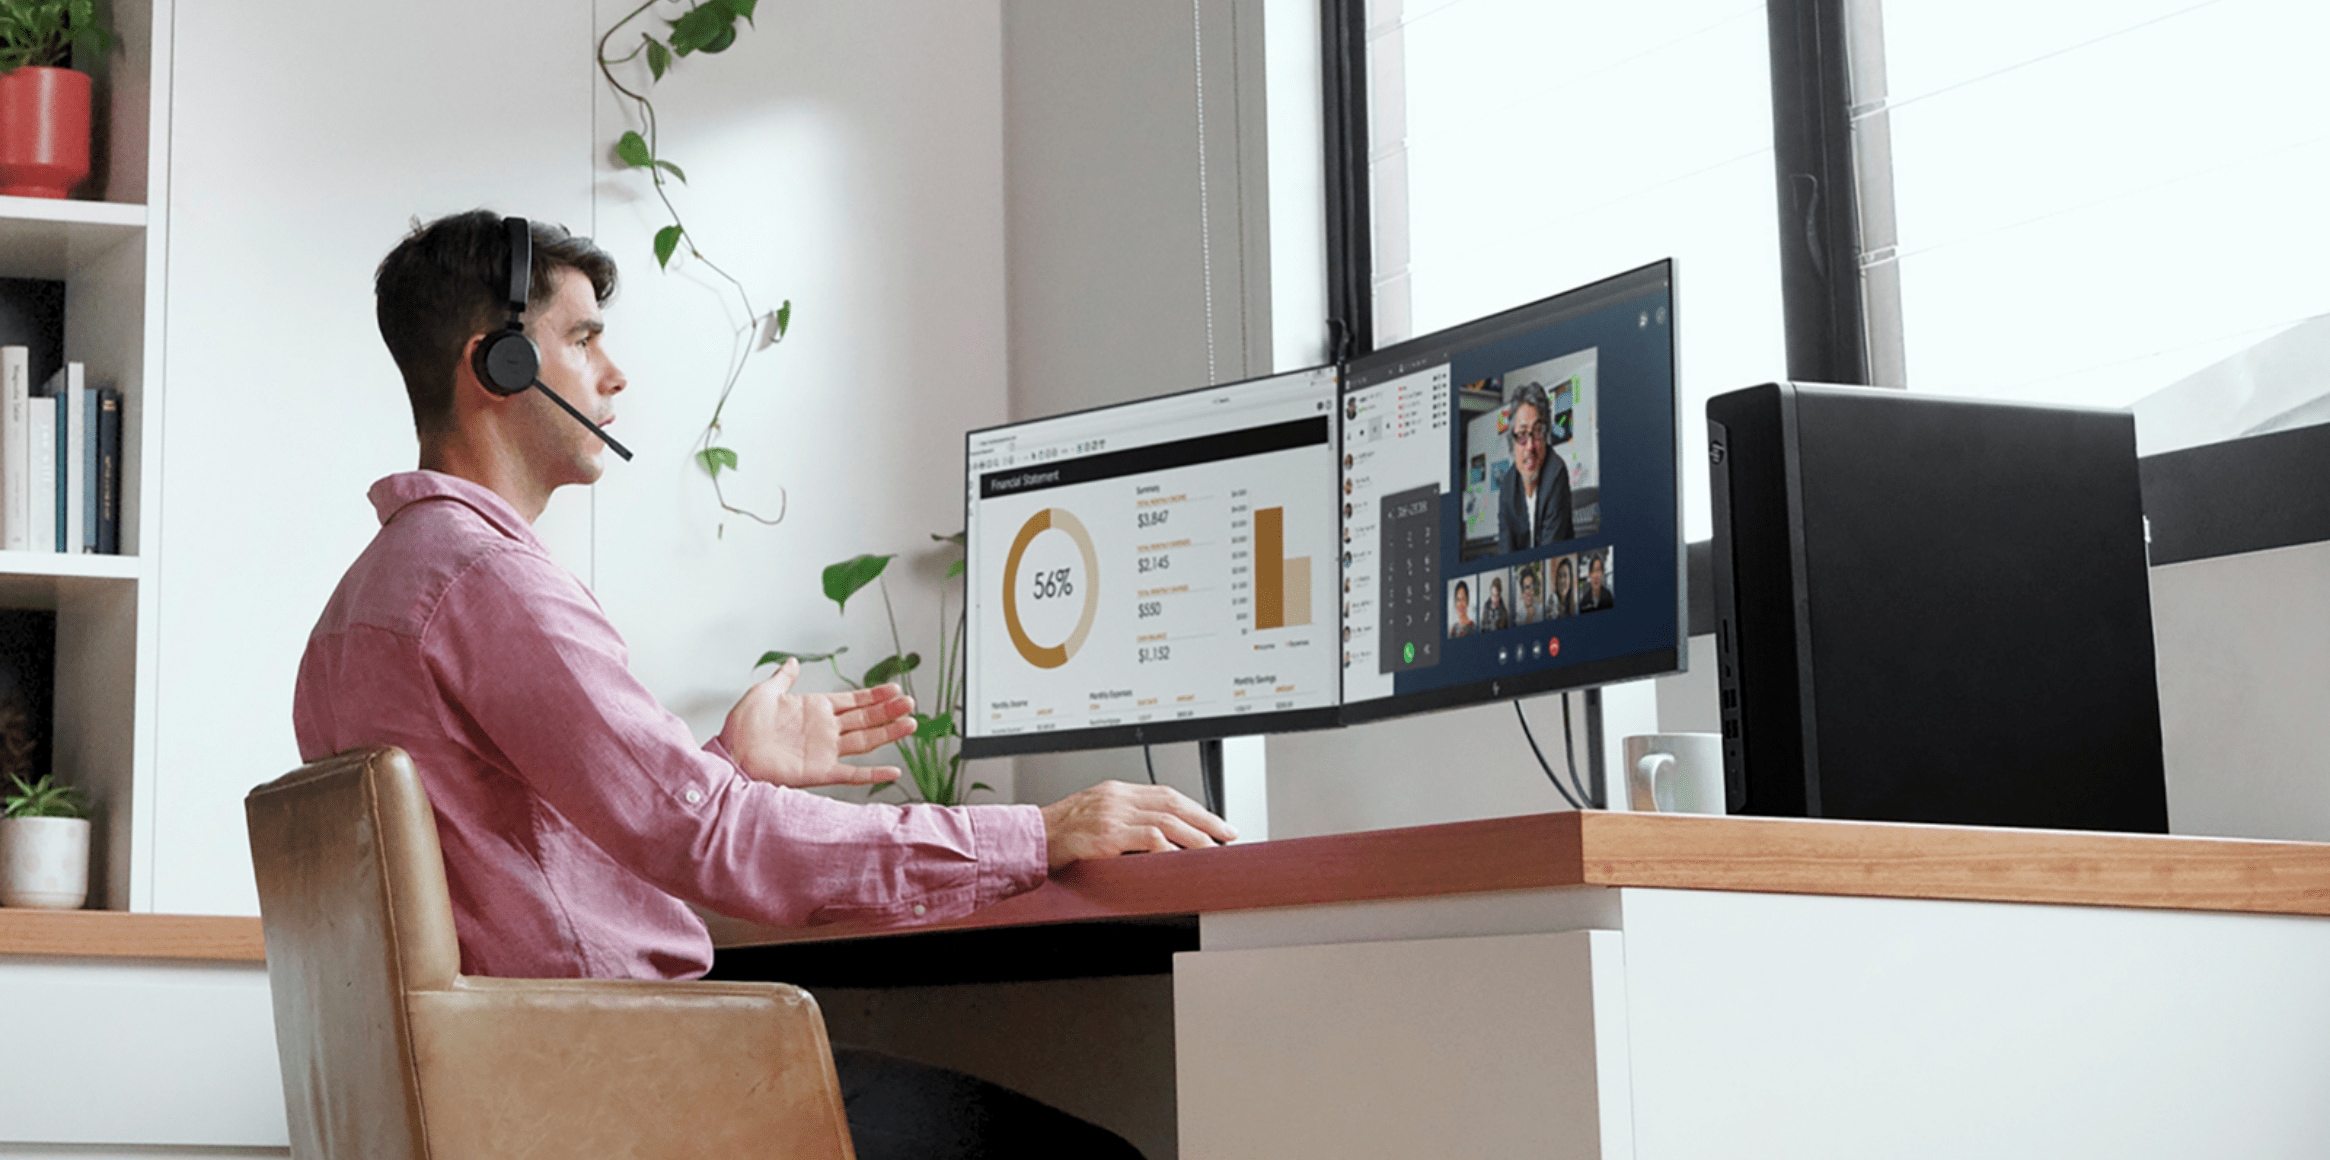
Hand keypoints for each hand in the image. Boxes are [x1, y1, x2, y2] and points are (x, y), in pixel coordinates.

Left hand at [721, 659, 915, 787]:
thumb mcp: (763, 693)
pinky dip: (873, 773)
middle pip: (865, 718)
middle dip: (888, 710)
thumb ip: (783, 678)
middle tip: (910, 702)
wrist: (731, 754)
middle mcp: (825, 729)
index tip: (894, 688)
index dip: (874, 695)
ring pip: (865, 741)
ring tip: (910, 724)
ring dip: (888, 733)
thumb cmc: (742, 726)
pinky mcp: (820, 771)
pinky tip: (893, 771)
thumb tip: (793, 662)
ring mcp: (825, 750)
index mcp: (814, 709)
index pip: (853, 700)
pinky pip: (851, 774)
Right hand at [1039, 781, 1236, 869]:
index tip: (1214, 823)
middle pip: (1173, 803)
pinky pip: (1148, 838)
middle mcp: (1117, 798)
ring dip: (1195, 836)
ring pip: (1167, 820)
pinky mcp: (1107, 835)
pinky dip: (1169, 848)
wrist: (1030, 840)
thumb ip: (1124, 821)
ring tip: (1213, 850)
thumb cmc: (1059, 836)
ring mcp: (1112, 814)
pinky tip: (1181, 859)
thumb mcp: (1094, 817)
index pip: (1166, 794)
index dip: (1195, 808)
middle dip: (1205, 820)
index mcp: (1117, 792)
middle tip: (1227, 834)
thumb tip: (1159, 840)